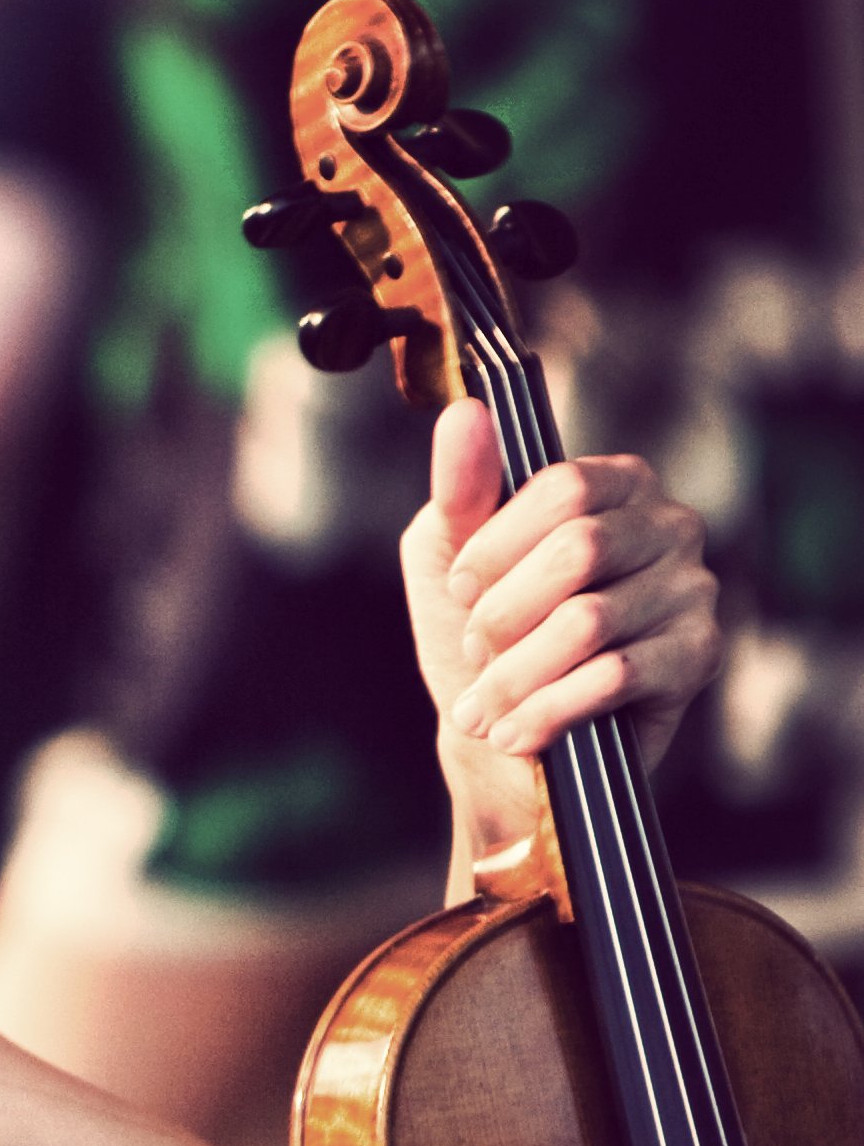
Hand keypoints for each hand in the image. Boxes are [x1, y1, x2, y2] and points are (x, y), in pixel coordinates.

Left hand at [401, 399, 721, 868]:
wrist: (505, 733)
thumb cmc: (480, 635)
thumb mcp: (448, 556)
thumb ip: (459, 487)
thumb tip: (464, 412)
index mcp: (615, 483)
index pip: (562, 487)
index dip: (495, 546)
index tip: (459, 591)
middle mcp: (670, 524)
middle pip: (579, 550)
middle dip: (502, 615)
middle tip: (474, 653)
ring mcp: (694, 589)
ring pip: (589, 622)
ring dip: (515, 674)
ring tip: (484, 707)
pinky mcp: (698, 656)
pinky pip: (614, 677)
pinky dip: (547, 711)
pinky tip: (515, 733)